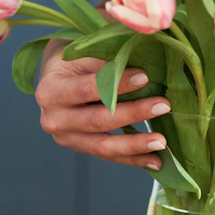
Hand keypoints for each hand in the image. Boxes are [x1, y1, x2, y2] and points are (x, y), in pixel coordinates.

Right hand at [35, 39, 169, 169]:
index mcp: (50, 91)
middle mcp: (54, 119)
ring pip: (103, 146)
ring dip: (136, 145)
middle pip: (97, 120)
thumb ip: (107, 63)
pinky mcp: (81, 148)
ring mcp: (67, 138)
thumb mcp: (83, 54)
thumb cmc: (74, 62)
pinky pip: (110, 156)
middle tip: (163, 105)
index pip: (87, 89)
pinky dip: (134, 159)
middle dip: (133, 113)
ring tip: (162, 141)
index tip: (145, 77)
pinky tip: (156, 160)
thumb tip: (144, 71)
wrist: (56, 79)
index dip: (117, 84)